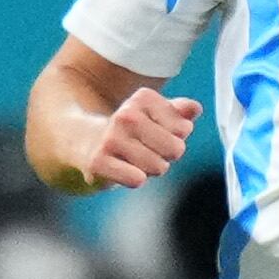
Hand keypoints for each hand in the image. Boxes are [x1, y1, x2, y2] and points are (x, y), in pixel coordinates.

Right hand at [81, 88, 198, 191]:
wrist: (83, 139)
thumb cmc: (130, 129)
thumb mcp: (154, 114)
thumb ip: (179, 111)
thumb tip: (195, 109)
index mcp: (143, 98)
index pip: (184, 129)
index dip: (176, 137)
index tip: (157, 133)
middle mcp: (127, 115)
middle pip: (175, 149)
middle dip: (166, 156)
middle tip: (146, 150)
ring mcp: (111, 138)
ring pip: (158, 167)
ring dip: (150, 169)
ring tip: (133, 159)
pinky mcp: (98, 161)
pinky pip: (136, 180)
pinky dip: (134, 180)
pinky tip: (122, 170)